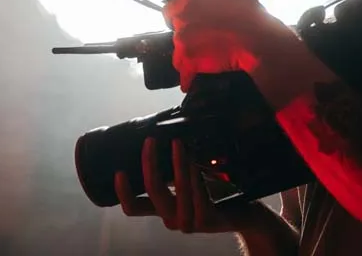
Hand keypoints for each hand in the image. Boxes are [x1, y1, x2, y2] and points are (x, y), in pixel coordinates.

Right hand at [115, 138, 266, 232]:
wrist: (242, 213)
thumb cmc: (213, 193)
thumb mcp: (189, 183)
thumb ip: (174, 171)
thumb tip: (162, 140)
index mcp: (164, 210)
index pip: (134, 208)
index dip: (123, 192)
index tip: (119, 171)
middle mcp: (172, 218)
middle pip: (153, 192)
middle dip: (149, 163)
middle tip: (150, 141)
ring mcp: (188, 222)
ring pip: (176, 191)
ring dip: (177, 165)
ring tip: (178, 144)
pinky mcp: (205, 221)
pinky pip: (197, 197)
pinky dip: (195, 178)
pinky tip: (195, 164)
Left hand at [164, 0, 299, 92]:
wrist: (258, 43)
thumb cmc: (249, 14)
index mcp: (189, 2)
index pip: (170, 10)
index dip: (179, 15)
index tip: (192, 21)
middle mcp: (182, 22)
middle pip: (176, 31)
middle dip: (188, 35)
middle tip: (205, 38)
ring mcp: (184, 44)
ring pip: (180, 51)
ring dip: (189, 55)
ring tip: (205, 58)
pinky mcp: (190, 63)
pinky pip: (184, 72)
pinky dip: (188, 77)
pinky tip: (193, 79)